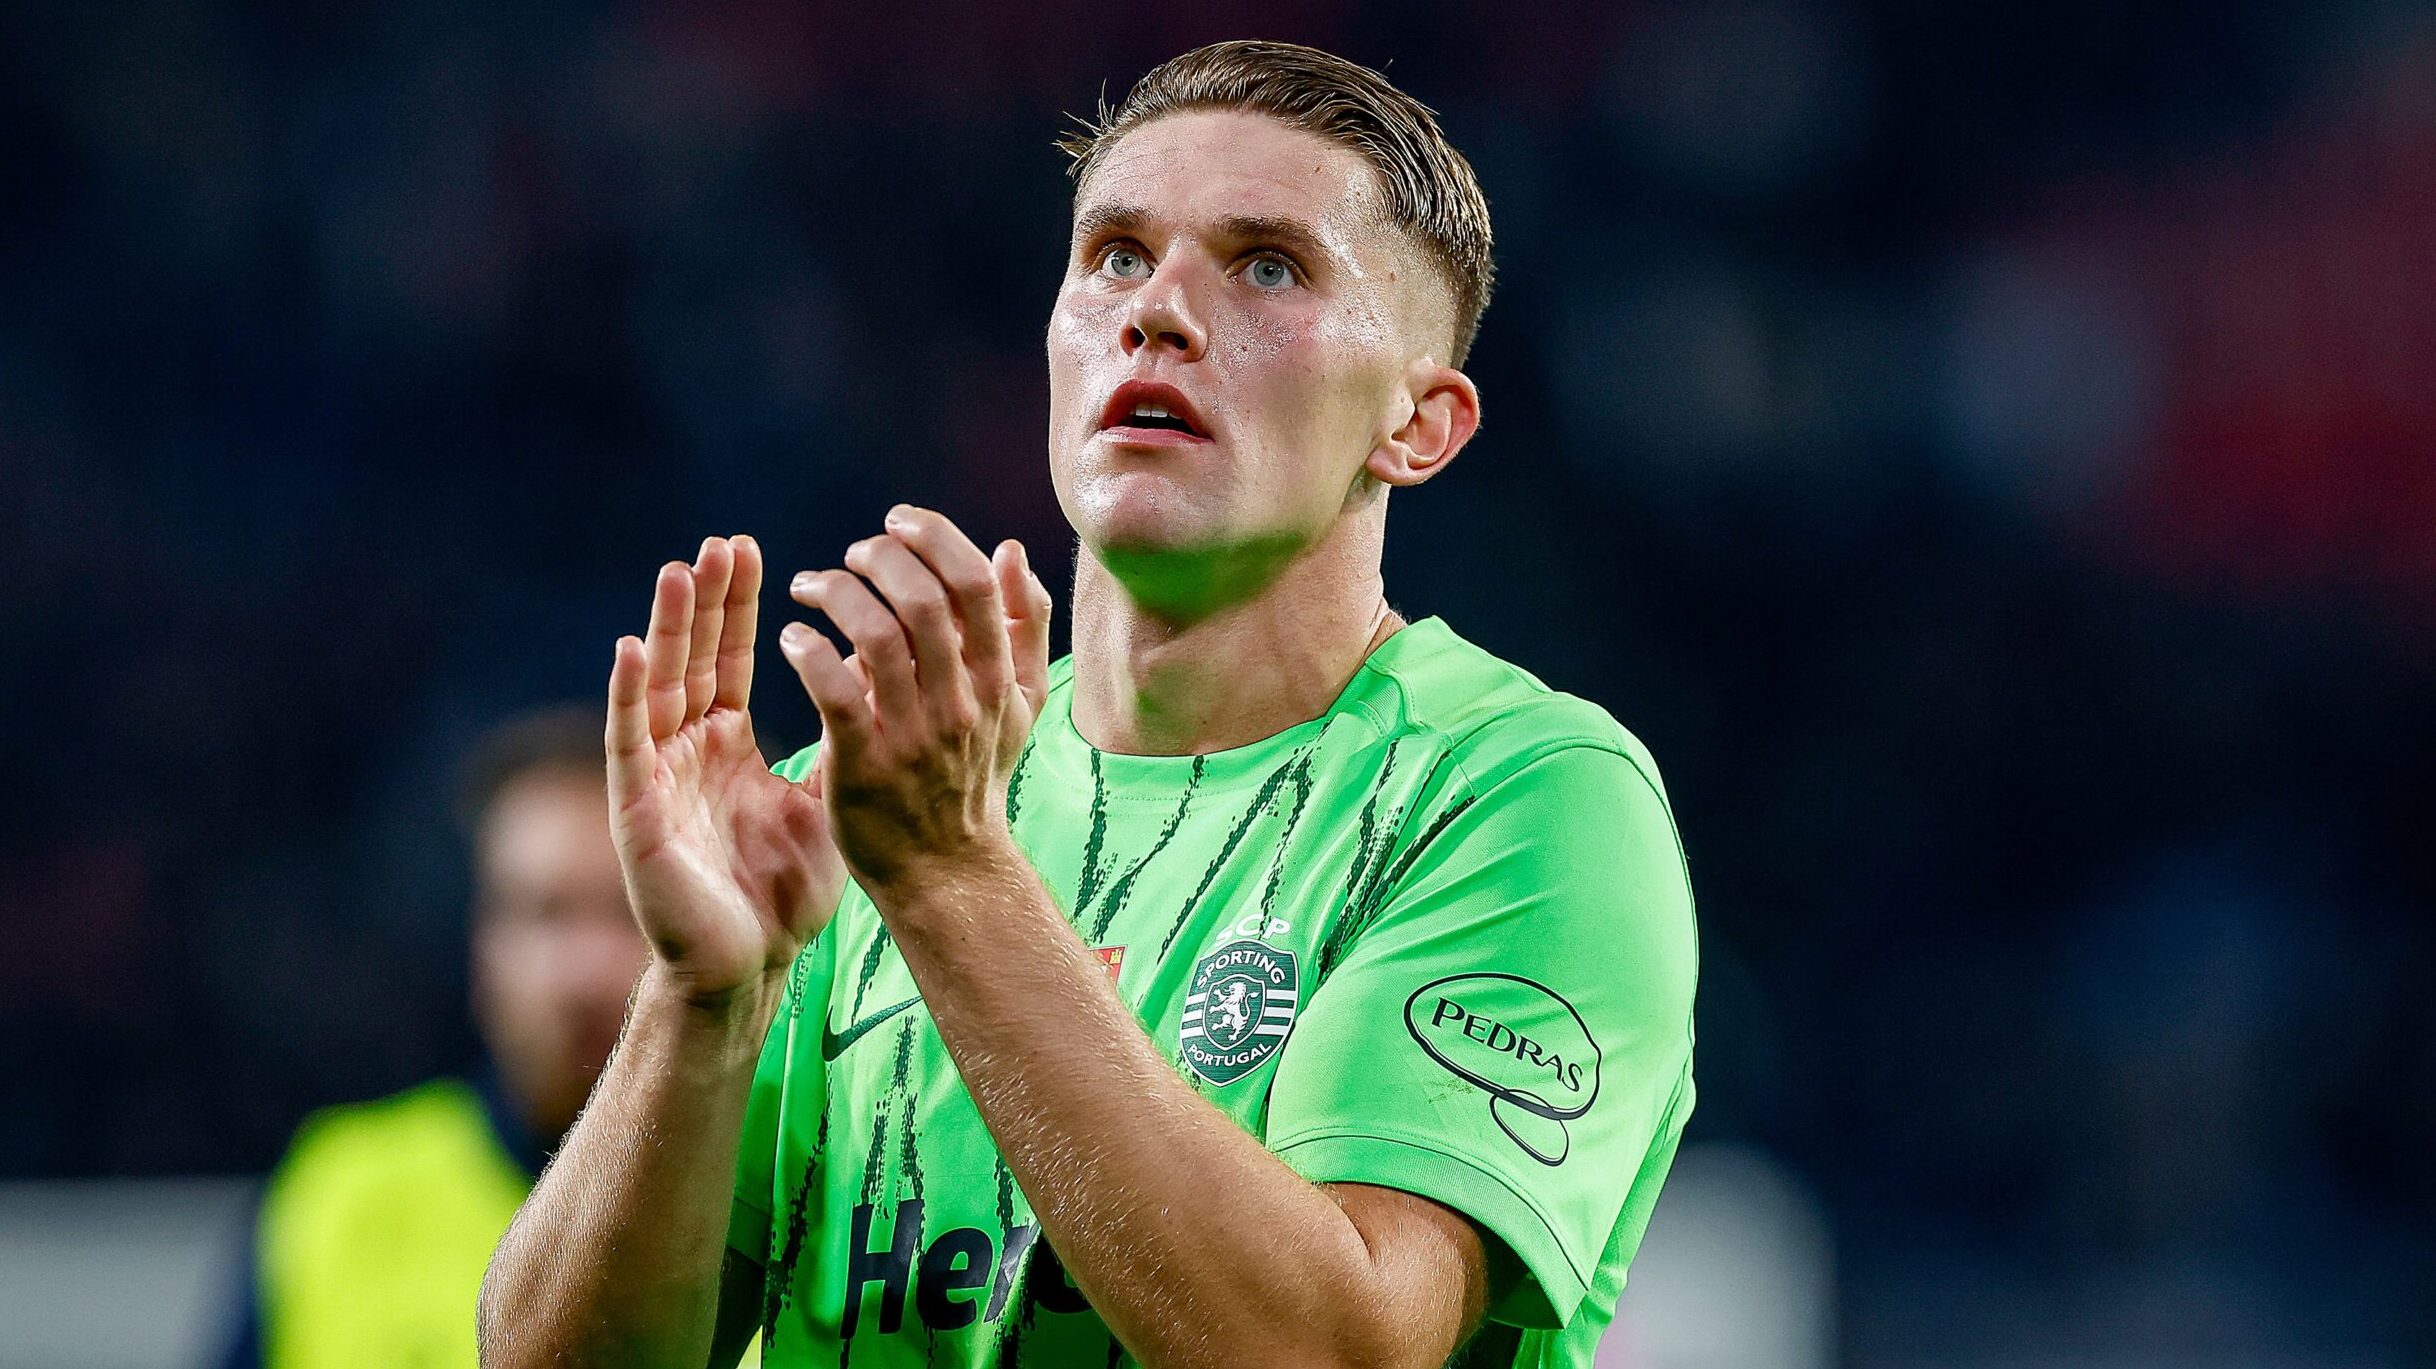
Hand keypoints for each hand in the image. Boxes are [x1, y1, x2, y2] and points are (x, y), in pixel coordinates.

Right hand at [606, 535, 847, 1005]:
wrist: (747, 967)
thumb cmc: (780, 894)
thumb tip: (870, 685)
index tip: (752, 551)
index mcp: (726, 746)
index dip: (738, 607)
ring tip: (680, 570)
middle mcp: (686, 751)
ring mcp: (657, 778)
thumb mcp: (820, 803)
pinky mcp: (637, 812)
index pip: (729, 660)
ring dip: (668, 628)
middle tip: (721, 542)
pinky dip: (626, 696)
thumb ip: (835, 744)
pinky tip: (631, 649)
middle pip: (692, 659)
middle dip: (707, 601)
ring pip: (658, 687)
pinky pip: (629, 745)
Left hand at [778, 505, 1053, 898]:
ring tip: (812, 587)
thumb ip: (1025, 625)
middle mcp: (961, 702)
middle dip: (880, 559)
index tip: (897, 522)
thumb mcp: (1020, 703)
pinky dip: (810, 651)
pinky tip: (794, 638)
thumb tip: (1013, 549)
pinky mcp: (865, 764)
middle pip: (924, 601)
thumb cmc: (975, 775)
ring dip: (837, 595)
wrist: (946, 869)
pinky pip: (835, 692)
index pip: (974, 583)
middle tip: (852, 555)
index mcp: (999, 678)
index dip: (933, 536)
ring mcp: (914, 734)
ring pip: (877, 637)